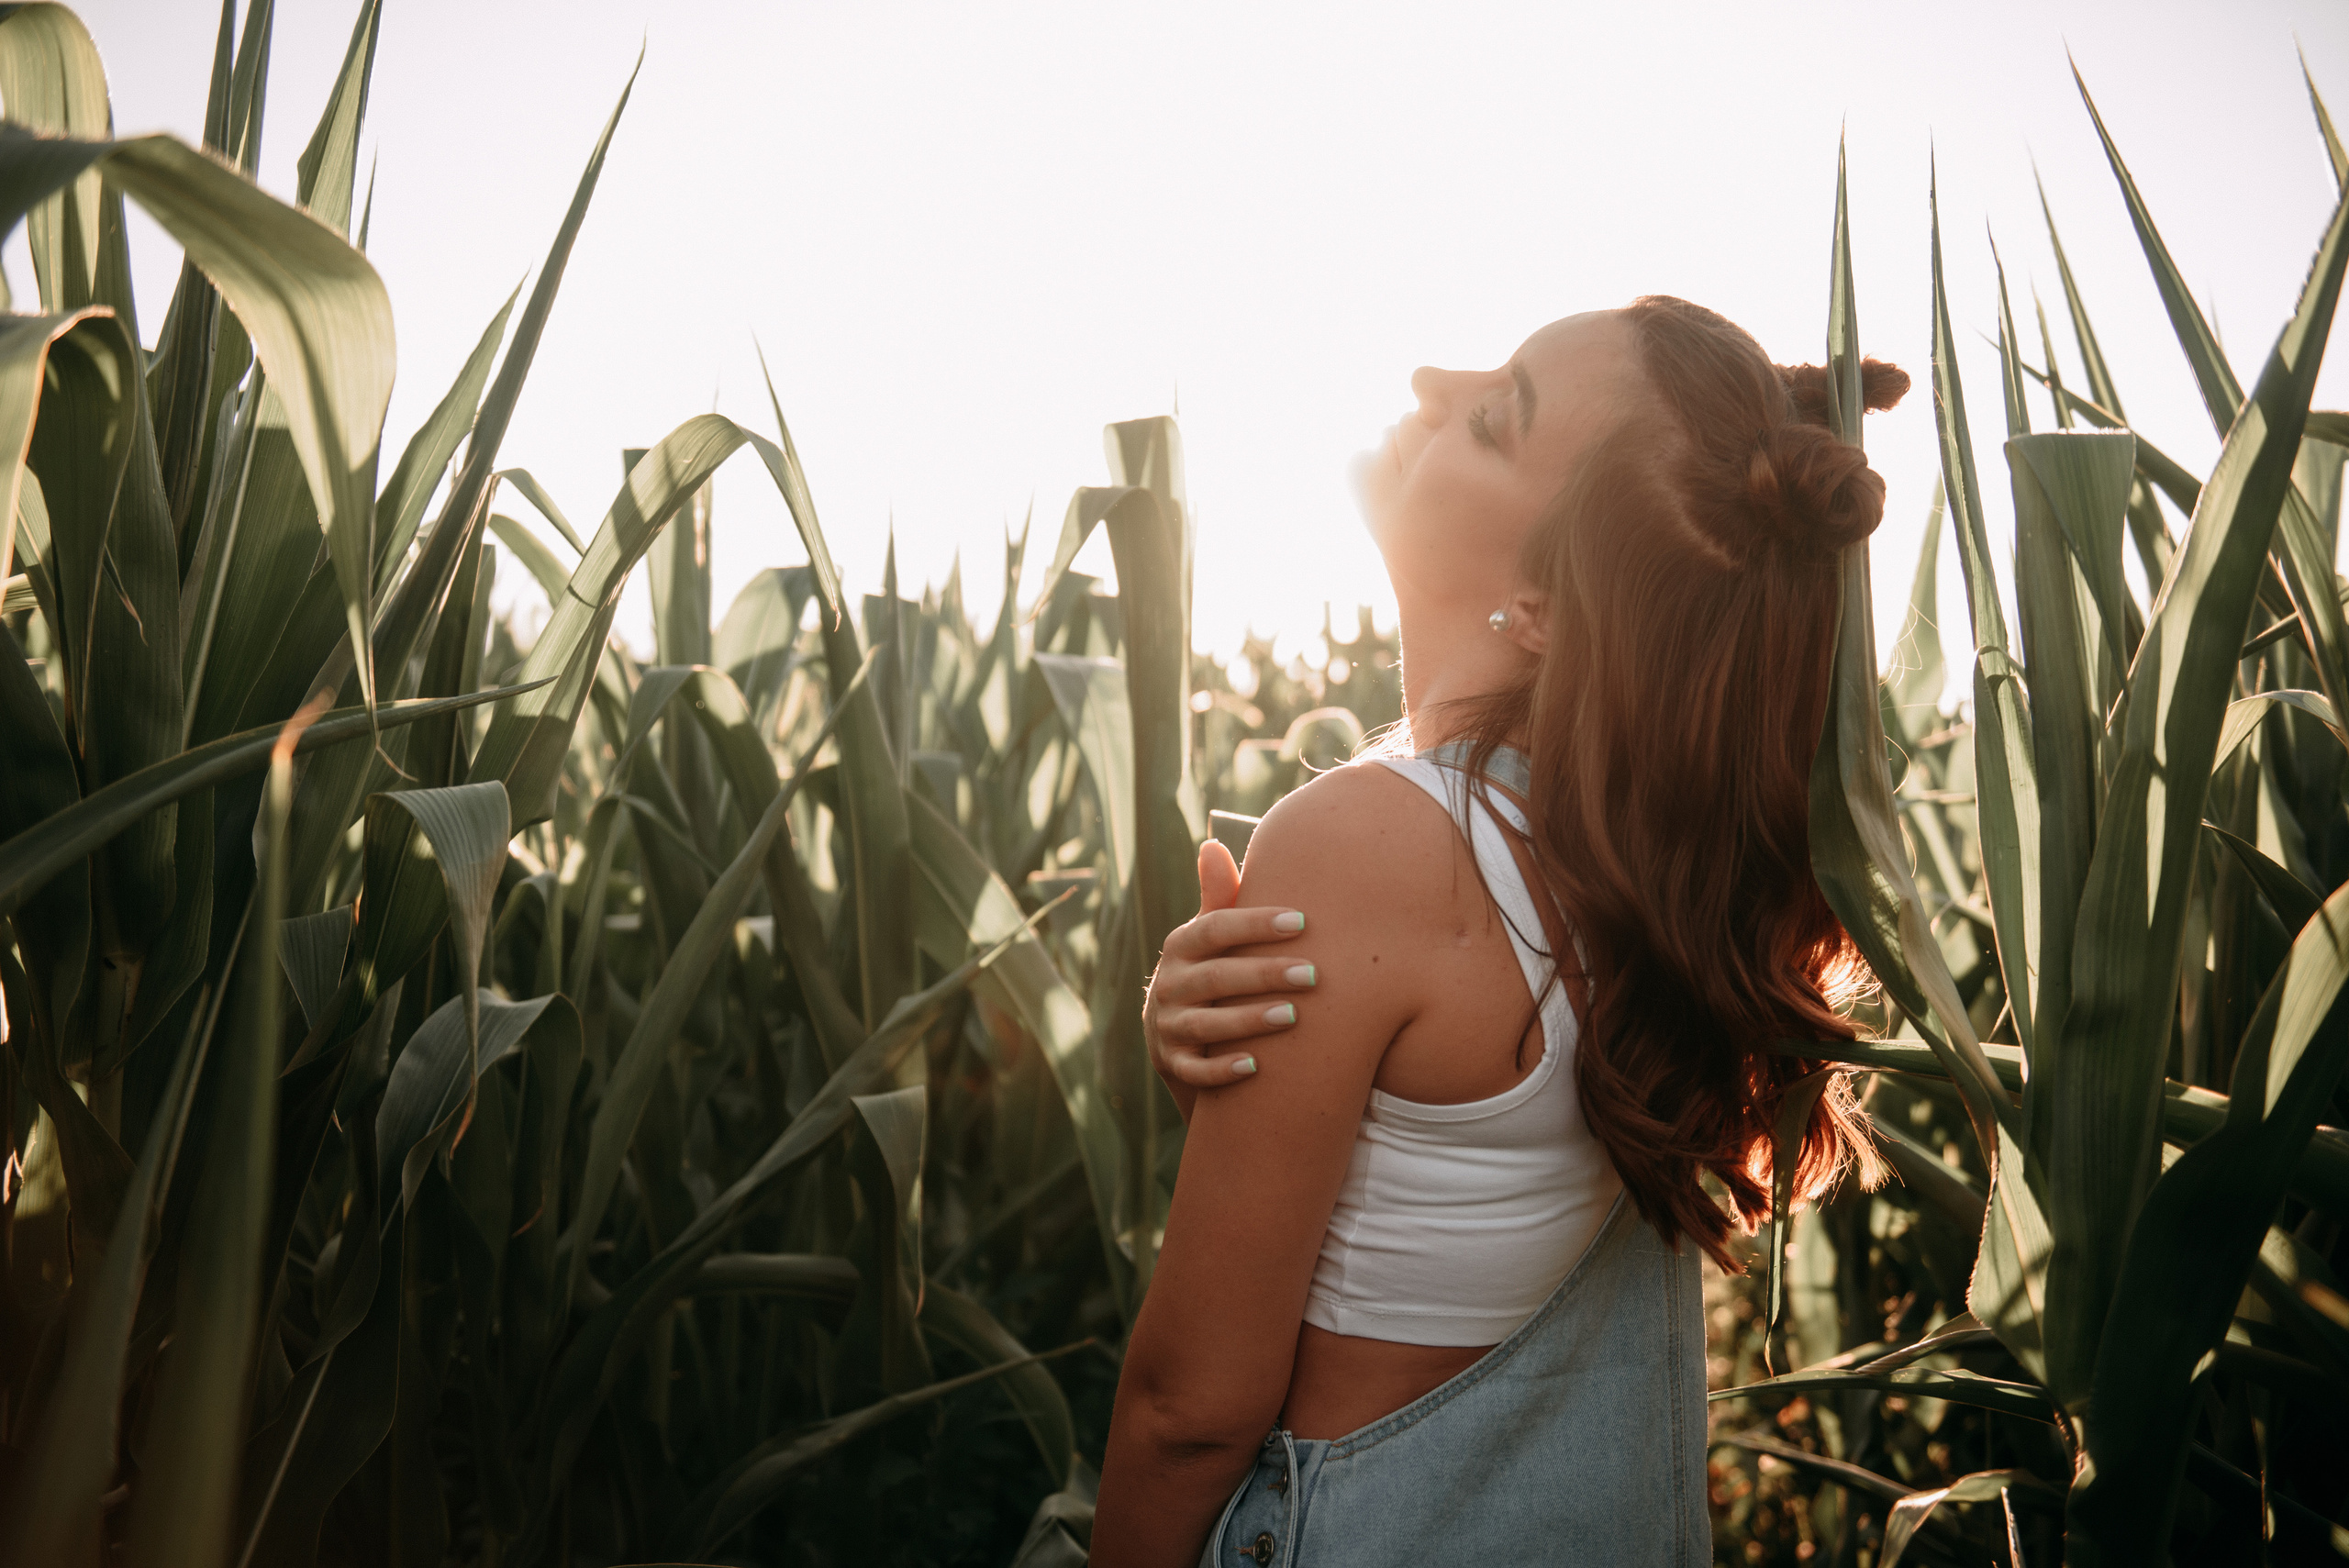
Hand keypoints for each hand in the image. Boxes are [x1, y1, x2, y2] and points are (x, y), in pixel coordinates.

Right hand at [1145, 840, 1314, 1099]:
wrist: (1177, 1036)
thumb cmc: (1211, 971)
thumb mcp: (1210, 936)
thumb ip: (1219, 897)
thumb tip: (1212, 844)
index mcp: (1181, 946)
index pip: (1216, 929)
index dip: (1255, 925)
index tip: (1300, 921)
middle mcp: (1169, 984)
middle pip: (1215, 978)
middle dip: (1264, 975)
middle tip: (1312, 974)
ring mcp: (1168, 1027)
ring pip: (1206, 1025)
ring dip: (1249, 1021)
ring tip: (1293, 1016)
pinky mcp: (1174, 1064)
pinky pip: (1196, 1071)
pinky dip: (1222, 1069)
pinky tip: (1256, 1066)